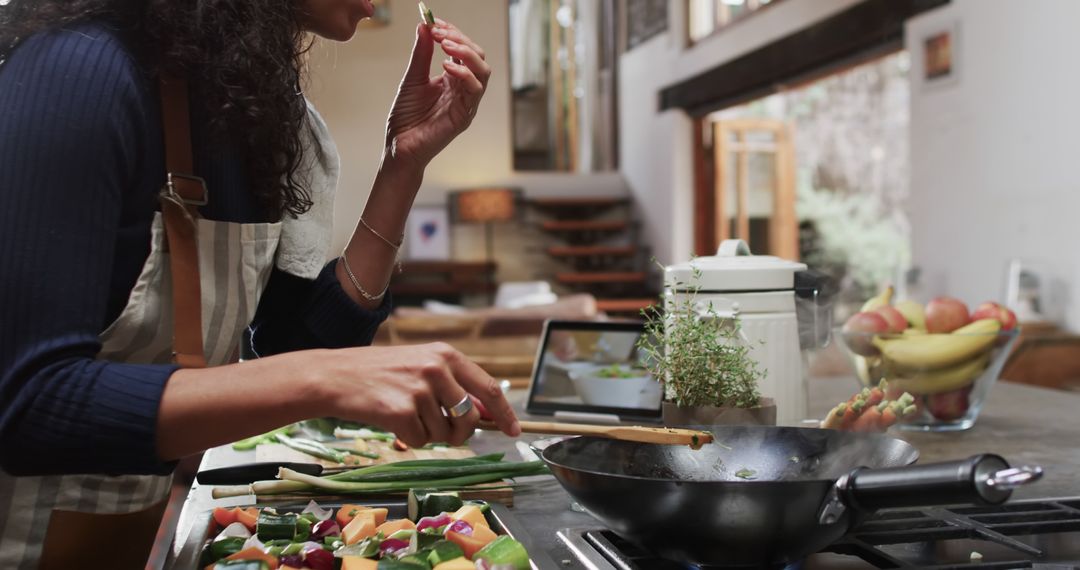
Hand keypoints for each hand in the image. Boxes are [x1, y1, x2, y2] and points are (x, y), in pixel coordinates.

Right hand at [320, 343, 519, 446]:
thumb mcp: (420, 366)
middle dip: (461, 433)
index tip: (515, 431)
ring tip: (406, 415)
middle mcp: (436, 369)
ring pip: (443, 433)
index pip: (487, 387)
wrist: (335, 376)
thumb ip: (453, 385)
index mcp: (445, 354)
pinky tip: (392, 420)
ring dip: (428, 433)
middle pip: (470, 418)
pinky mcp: (401, 411)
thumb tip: (484, 414)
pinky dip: (409, 438)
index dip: (504, 413)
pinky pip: (420, 441)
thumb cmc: (379, 373)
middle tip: (444, 433)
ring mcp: (419, 390)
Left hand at [383, 20, 490, 168]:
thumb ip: (421, 54)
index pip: (463, 49)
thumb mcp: (412, 78)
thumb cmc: (406, 116)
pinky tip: (446, 66)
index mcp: (452, 79)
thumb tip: (424, 25)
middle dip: (460, 39)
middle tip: (439, 32)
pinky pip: (475, 90)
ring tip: (445, 44)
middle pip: (477, 56)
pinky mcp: (465, 115)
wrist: (399, 144)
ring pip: (482, 70)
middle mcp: (463, 89)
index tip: (435, 21)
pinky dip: (464, 74)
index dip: (453, 33)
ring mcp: (466, 102)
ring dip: (466, 52)